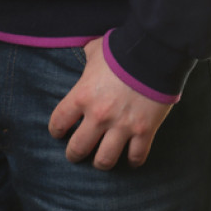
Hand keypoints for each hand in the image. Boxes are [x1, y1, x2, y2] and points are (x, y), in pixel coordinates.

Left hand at [48, 37, 171, 169]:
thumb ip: (88, 58)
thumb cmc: (122, 48)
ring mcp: (122, 126)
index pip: (59, 122)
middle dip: (74, 154)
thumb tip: (85, 54)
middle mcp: (99, 115)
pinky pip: (136, 157)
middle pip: (78, 149)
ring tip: (101, 160)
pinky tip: (130, 158)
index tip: (59, 132)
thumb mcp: (96, 49)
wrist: (154, 51)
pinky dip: (132, 160)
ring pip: (105, 160)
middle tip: (76, 154)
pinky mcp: (144, 130)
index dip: (56, 130)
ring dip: (101, 162)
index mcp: (83, 95)